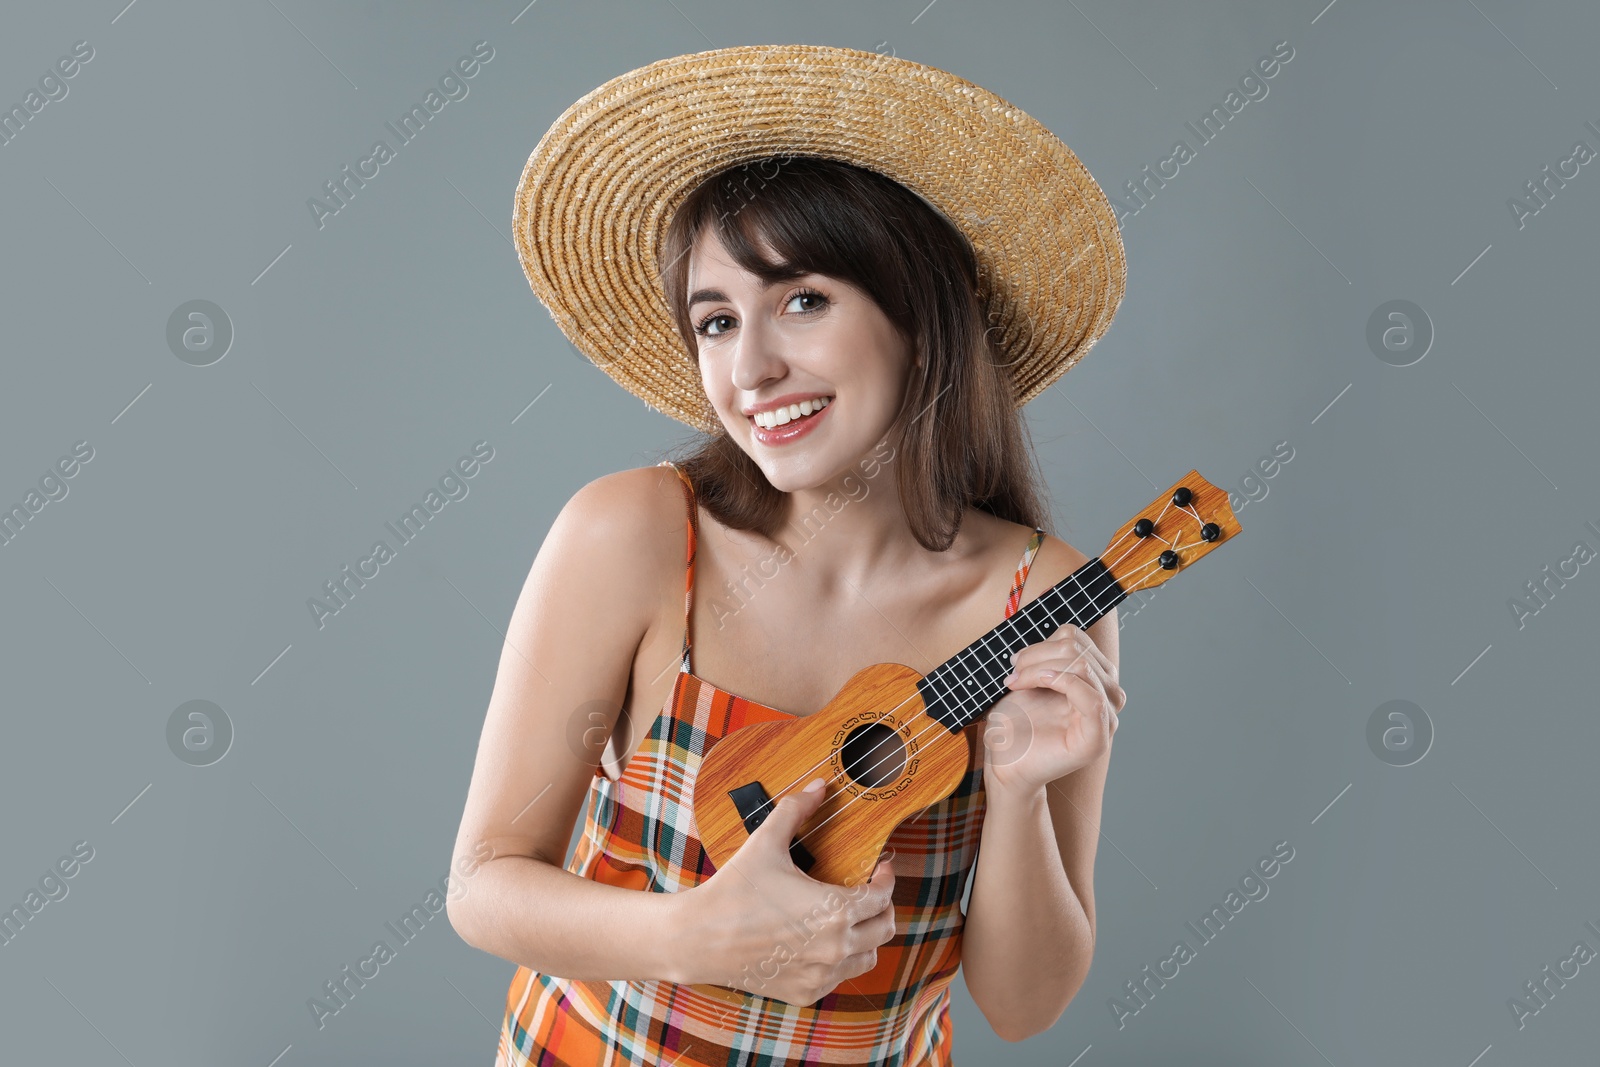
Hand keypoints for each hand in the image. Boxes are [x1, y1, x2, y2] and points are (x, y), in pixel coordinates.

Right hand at [674, 777, 897, 1005]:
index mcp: (834, 910)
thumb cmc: (733, 890)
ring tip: (851, 919)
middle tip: (871, 893)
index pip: (882, 897)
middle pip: (884, 929)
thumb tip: (820, 787)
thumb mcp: (765, 842)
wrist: (697, 939)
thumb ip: (796, 810)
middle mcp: (835, 947)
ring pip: (867, 958)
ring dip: (866, 937)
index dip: (887, 879)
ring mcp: (821, 975)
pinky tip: (823, 942)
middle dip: (883, 907)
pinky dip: (840, 960)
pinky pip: (839, 978)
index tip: (881, 868)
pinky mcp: (805, 993)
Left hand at [984, 624, 1125, 795]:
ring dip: (1040, 668)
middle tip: (1012, 673)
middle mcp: (1107, 697)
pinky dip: (1062, 682)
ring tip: (1016, 682)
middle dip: (1037, 655)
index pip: (1078, 640)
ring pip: (1083, 667)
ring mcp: (1107, 719)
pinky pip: (1092, 697)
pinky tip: (1039, 684)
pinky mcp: (1098, 738)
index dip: (1044, 642)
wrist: (1005, 762)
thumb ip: (1050, 655)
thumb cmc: (1016, 722)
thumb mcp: (1032, 678)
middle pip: (1079, 650)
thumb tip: (1059, 633)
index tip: (1016, 661)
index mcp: (1094, 680)